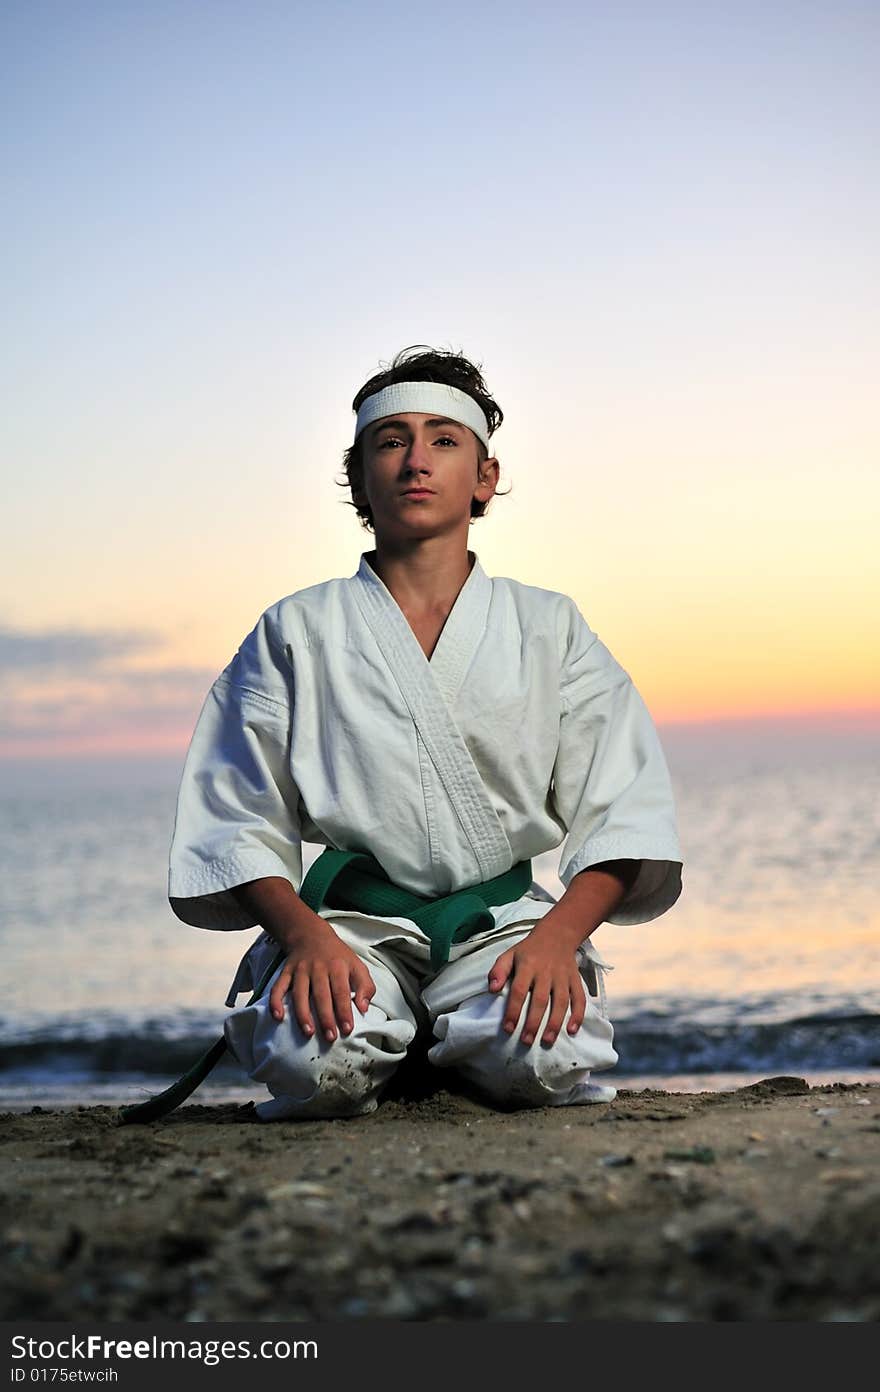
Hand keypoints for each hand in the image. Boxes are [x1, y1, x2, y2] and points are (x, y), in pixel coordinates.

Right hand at [268, 923, 375, 1042]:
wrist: (312, 935)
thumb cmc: (338, 957)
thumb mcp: (357, 966)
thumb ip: (365, 986)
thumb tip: (363, 1008)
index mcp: (338, 967)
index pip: (341, 992)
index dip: (344, 1011)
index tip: (347, 1029)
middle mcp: (318, 968)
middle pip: (321, 995)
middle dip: (326, 1018)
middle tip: (330, 1037)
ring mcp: (300, 970)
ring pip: (300, 993)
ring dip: (303, 1014)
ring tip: (308, 1032)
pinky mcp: (286, 972)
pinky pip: (278, 987)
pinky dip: (276, 1002)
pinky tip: (278, 1017)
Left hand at [487, 923, 586, 1046]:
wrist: (557, 933)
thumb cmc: (529, 950)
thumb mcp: (509, 955)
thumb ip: (498, 971)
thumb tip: (492, 990)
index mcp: (527, 966)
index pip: (519, 990)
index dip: (513, 1010)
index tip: (508, 1028)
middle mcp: (546, 972)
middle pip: (540, 999)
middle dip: (533, 1022)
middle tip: (526, 1041)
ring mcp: (563, 976)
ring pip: (561, 1001)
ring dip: (555, 1022)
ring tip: (547, 1041)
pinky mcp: (575, 979)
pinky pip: (579, 998)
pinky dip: (578, 1014)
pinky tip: (572, 1030)